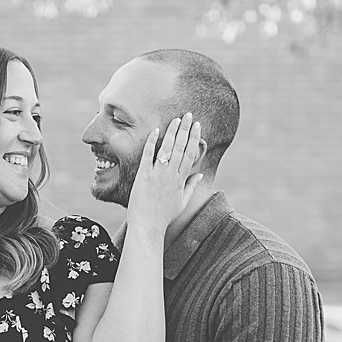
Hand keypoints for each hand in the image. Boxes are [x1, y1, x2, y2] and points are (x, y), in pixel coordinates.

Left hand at [128, 114, 204, 235]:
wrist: (148, 225)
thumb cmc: (164, 216)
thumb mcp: (182, 202)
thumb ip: (191, 186)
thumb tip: (199, 175)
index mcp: (181, 180)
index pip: (191, 154)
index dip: (194, 138)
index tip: (197, 126)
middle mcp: (171, 175)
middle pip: (181, 147)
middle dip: (185, 129)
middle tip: (188, 115)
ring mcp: (157, 174)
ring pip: (167, 149)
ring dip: (172, 132)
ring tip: (176, 119)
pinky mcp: (143, 175)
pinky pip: (148, 155)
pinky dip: (152, 142)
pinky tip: (156, 130)